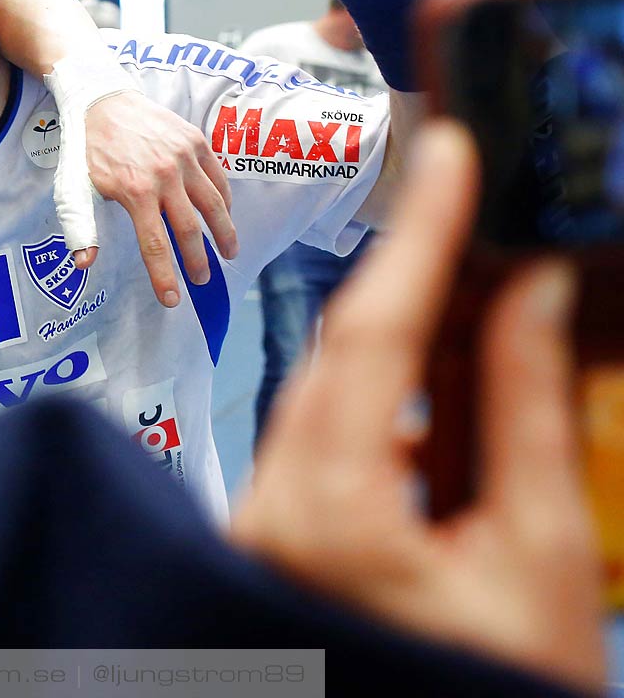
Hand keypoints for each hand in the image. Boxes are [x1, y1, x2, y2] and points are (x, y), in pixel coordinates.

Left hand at [82, 90, 236, 303]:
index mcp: (135, 191)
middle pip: (190, 231)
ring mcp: (185, 157)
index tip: (173, 300)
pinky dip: (224, 203)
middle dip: (198, 262)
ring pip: (214, 206)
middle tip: (202, 280)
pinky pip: (219, 180)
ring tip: (228, 254)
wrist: (101, 100)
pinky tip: (224, 217)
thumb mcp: (73, 188)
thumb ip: (80, 226)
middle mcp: (165, 175)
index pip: (155, 245)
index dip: (166, 277)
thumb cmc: (87, 149)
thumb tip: (84, 264)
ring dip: (224, 235)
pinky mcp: (197, 142)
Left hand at [233, 122, 602, 691]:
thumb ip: (526, 411)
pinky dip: (389, 409)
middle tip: (476, 205)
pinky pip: (326, 446)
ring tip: (485, 287)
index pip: (369, 335)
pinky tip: (453, 384)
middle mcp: (267, 512)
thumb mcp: (535, 553)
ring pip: (330, 400)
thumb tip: (530, 288)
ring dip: (405, 346)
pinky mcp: (274, 545)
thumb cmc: (491, 689)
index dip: (418, 234)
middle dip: (413, 284)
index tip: (448, 150)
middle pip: (339, 360)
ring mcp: (259, 531)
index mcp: (324, 511)